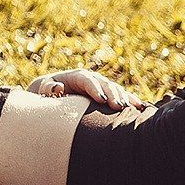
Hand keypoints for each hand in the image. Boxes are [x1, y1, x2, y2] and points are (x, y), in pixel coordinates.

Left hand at [25, 68, 148, 110]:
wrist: (54, 92)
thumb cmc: (47, 92)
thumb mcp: (44, 90)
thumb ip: (48, 89)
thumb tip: (58, 88)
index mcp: (77, 76)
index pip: (87, 80)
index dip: (95, 89)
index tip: (101, 100)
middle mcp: (92, 79)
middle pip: (104, 84)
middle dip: (112, 94)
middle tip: (118, 106)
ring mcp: (101, 85)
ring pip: (115, 89)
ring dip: (123, 97)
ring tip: (130, 108)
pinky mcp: (107, 94)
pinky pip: (121, 95)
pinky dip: (130, 99)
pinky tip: (140, 106)